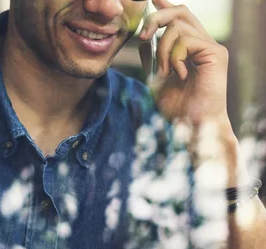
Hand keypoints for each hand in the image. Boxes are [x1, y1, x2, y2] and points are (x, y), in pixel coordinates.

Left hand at [139, 0, 229, 123]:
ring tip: (164, 71)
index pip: (179, 18)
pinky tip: (178, 74)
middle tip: (143, 36)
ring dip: (163, 49)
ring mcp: (211, 47)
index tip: (151, 0)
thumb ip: (152, 59)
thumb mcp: (155, 79)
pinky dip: (175, 56)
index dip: (164, 6)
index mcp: (191, 48)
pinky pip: (186, 41)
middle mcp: (204, 44)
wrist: (192, 125)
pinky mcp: (216, 53)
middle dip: (156, 18)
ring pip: (178, 26)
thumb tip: (144, 40)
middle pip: (180, 12)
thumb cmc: (177, 107)